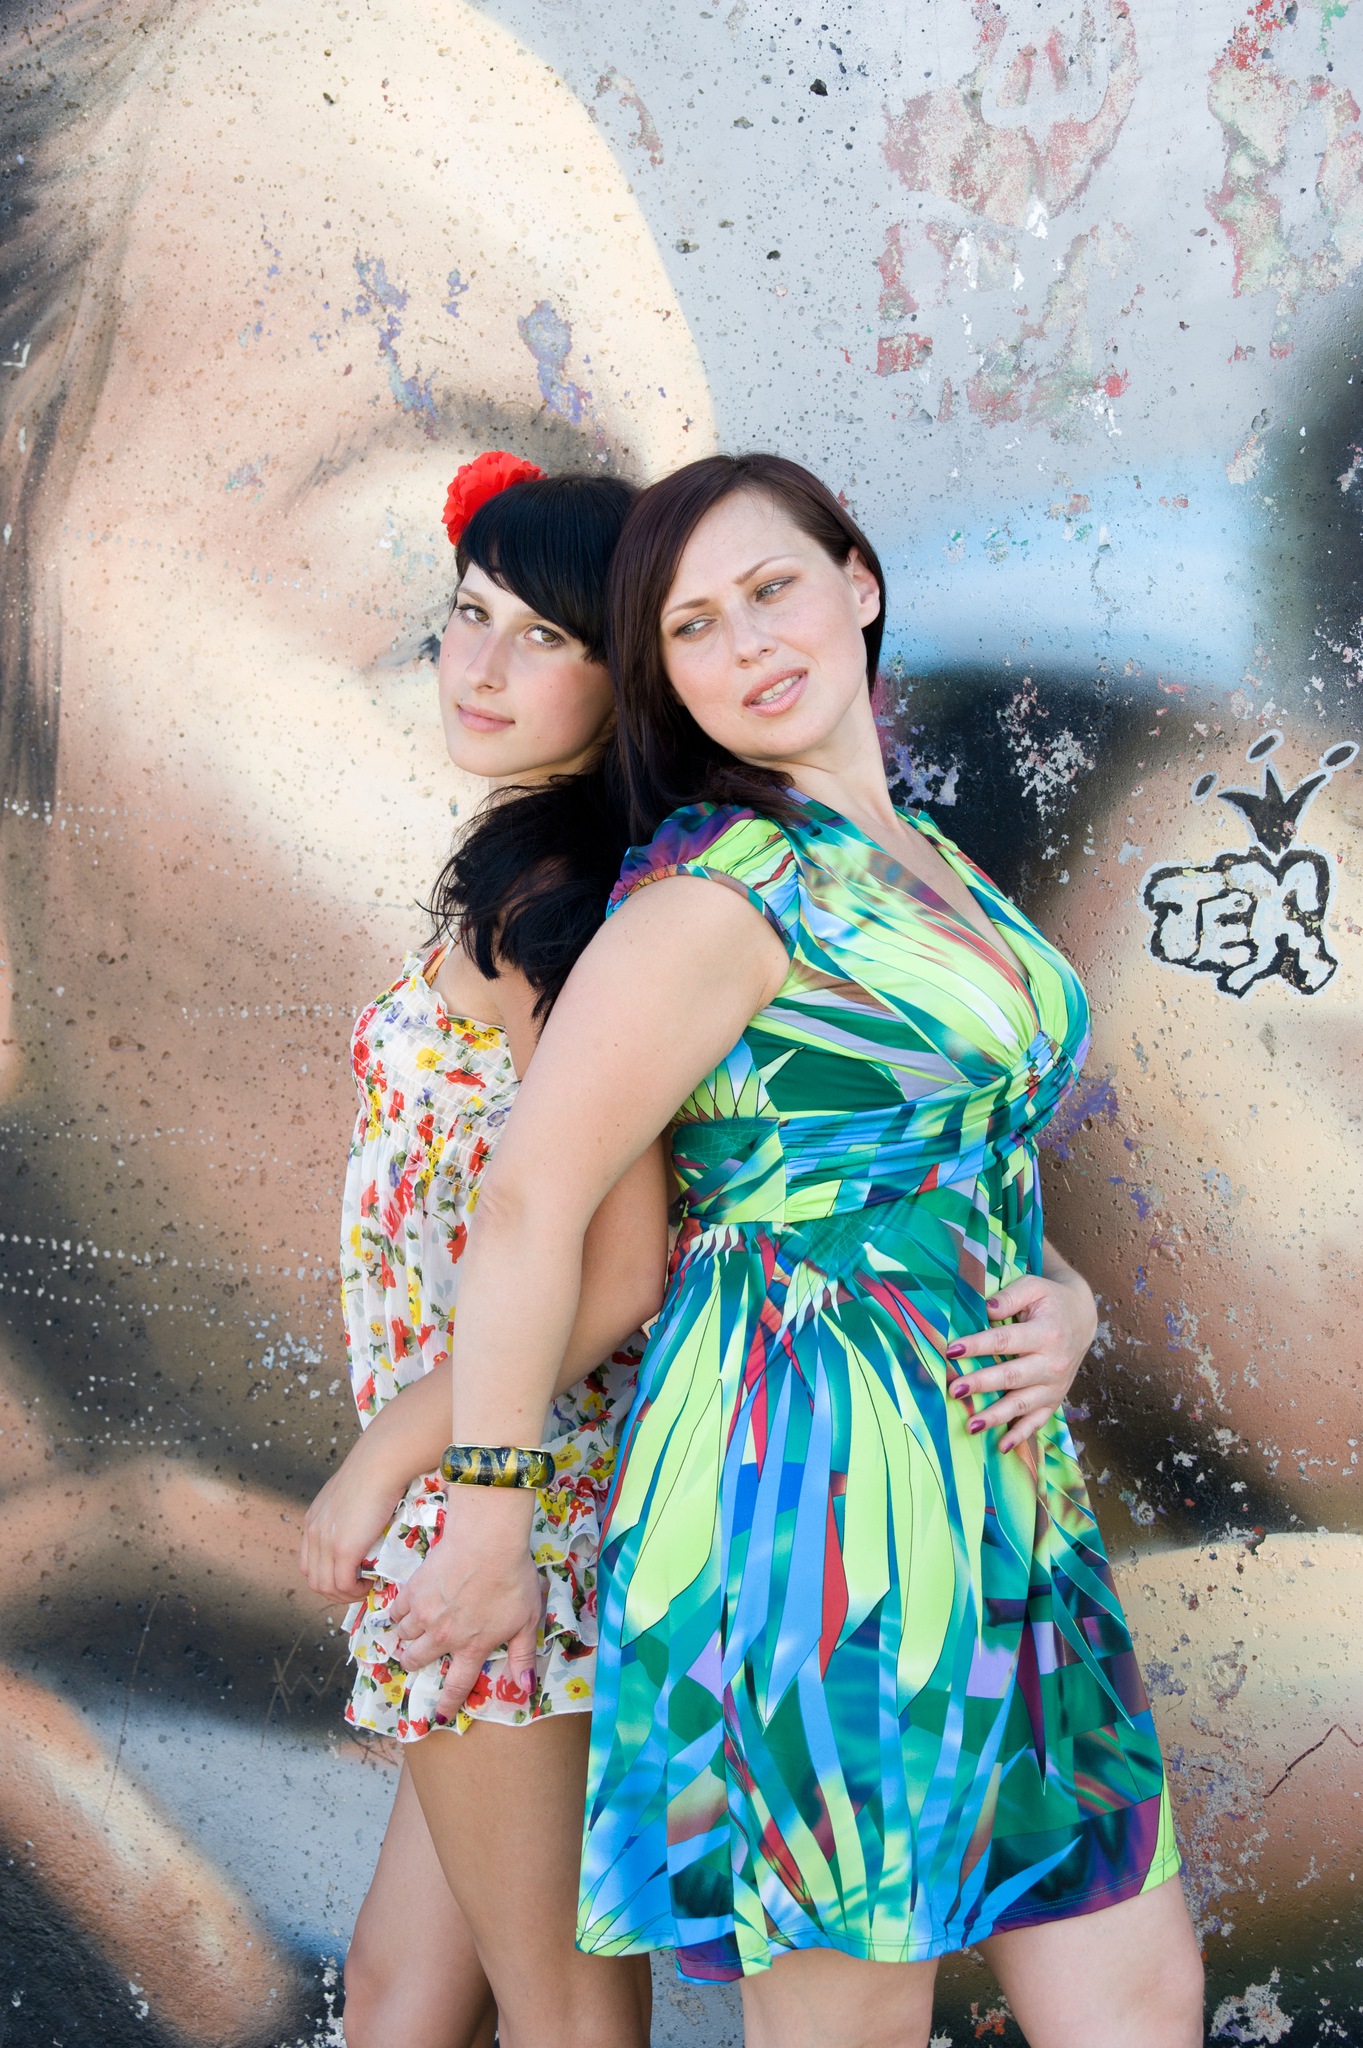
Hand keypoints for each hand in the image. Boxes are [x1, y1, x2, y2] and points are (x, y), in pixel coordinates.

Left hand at [298, 1446, 406, 1603]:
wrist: (380, 1463)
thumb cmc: (373, 1471)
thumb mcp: (349, 1493)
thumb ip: (347, 1512)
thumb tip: (364, 1524)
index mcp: (313, 1520)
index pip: (308, 1562)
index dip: (326, 1576)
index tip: (347, 1578)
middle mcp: (313, 1533)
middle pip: (313, 1579)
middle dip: (335, 1592)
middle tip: (358, 1589)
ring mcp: (326, 1542)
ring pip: (325, 1588)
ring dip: (346, 1596)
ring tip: (365, 1588)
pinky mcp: (343, 1549)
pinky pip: (343, 1584)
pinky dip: (355, 1592)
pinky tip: (369, 1583)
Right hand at [387, 1487, 540, 1725]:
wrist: (487, 1542)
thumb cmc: (513, 1579)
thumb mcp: (527, 1621)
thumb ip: (522, 1657)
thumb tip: (525, 1690)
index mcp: (472, 1647)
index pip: (457, 1685)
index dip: (447, 1704)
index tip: (437, 1716)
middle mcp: (443, 1636)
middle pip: (417, 1660)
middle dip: (413, 1664)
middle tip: (413, 1659)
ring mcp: (424, 1614)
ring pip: (404, 1636)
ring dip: (406, 1637)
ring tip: (410, 1631)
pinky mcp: (413, 1590)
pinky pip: (396, 1610)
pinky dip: (397, 1613)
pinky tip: (403, 1608)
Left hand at [944, 1267, 1096, 1452]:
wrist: (1082, 1319)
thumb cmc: (1050, 1301)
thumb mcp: (1034, 1287)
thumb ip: (1009, 1296)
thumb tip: (986, 1308)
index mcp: (1047, 1333)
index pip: (1006, 1341)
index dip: (978, 1345)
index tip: (951, 1350)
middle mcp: (1053, 1363)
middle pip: (1012, 1376)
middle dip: (981, 1384)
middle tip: (954, 1389)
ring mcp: (1055, 1385)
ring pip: (1022, 1405)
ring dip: (996, 1417)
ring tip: (970, 1425)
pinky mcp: (1055, 1399)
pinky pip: (1038, 1421)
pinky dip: (1021, 1435)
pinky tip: (1001, 1447)